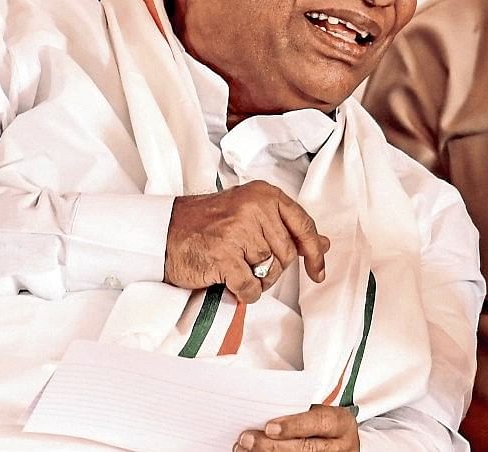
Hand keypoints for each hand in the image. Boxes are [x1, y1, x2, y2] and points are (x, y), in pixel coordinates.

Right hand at [165, 181, 330, 302]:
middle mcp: (254, 208)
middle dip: (274, 269)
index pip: (303, 225)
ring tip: (238, 271)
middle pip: (286, 254)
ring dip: (257, 280)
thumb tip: (322, 244)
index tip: (317, 272)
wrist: (165, 232)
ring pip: (270, 271)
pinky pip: (250, 286)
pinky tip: (233, 284)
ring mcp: (238, 231)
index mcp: (264, 195)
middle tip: (251, 266)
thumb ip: (287, 228)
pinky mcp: (224, 255)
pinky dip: (245, 293)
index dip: (314, 252)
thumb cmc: (208, 224)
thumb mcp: (250, 214)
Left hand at [234, 404, 357, 451]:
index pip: (319, 423)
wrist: (339, 444)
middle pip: (306, 449)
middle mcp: (341, 446)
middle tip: (247, 439)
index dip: (294, 426)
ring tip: (244, 448)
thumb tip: (262, 410)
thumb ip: (300, 412)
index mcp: (341, 424)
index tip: (269, 427)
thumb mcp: (320, 413)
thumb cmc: (322, 424)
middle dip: (273, 445)